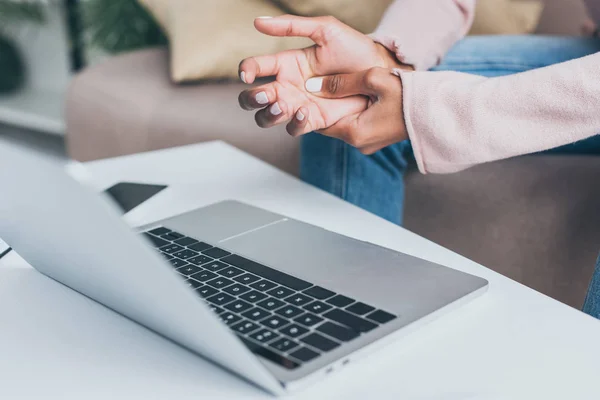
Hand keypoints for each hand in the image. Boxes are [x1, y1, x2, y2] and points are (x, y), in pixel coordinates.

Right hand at [238, 15, 411, 134]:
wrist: (379, 72)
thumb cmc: (355, 49)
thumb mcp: (325, 30)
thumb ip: (292, 26)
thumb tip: (257, 22)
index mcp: (286, 64)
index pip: (255, 68)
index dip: (246, 71)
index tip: (248, 73)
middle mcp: (287, 87)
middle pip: (253, 99)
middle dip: (252, 98)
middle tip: (267, 94)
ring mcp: (298, 105)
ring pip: (268, 118)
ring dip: (269, 114)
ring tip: (283, 105)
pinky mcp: (314, 121)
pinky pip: (294, 128)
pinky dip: (295, 123)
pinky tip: (305, 112)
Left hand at [298, 67, 408, 154]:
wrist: (438, 110)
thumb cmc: (409, 94)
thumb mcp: (373, 79)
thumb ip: (341, 82)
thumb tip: (313, 85)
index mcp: (354, 133)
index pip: (319, 123)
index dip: (311, 108)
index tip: (306, 93)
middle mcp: (359, 144)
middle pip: (330, 124)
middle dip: (325, 108)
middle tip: (319, 88)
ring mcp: (369, 144)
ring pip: (344, 124)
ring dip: (340, 109)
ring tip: (339, 90)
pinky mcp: (377, 139)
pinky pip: (357, 126)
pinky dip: (353, 112)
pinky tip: (357, 98)